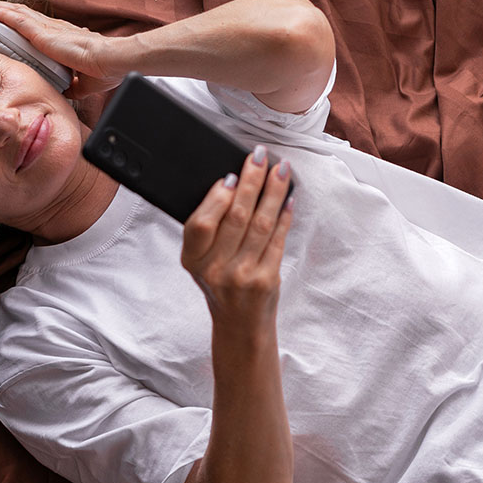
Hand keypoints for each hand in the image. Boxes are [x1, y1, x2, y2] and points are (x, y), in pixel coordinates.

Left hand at [0, 0, 122, 99]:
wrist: (113, 62)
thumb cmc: (105, 70)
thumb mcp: (83, 83)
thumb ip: (71, 86)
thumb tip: (65, 92)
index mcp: (62, 39)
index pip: (36, 25)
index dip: (20, 20)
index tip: (6, 17)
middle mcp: (54, 29)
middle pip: (22, 14)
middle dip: (2, 8)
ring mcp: (48, 29)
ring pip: (16, 12)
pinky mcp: (43, 34)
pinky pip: (16, 19)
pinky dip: (0, 12)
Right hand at [180, 146, 293, 326]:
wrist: (239, 325)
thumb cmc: (221, 286)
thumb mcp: (201, 262)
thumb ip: (209, 230)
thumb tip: (234, 183)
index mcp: (193, 260)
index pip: (200, 224)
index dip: (216, 198)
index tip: (231, 175)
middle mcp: (215, 269)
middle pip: (236, 216)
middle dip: (252, 181)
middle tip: (260, 157)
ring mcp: (242, 276)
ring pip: (261, 223)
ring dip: (274, 191)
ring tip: (281, 170)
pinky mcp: (266, 279)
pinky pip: (278, 239)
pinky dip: (285, 215)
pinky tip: (289, 198)